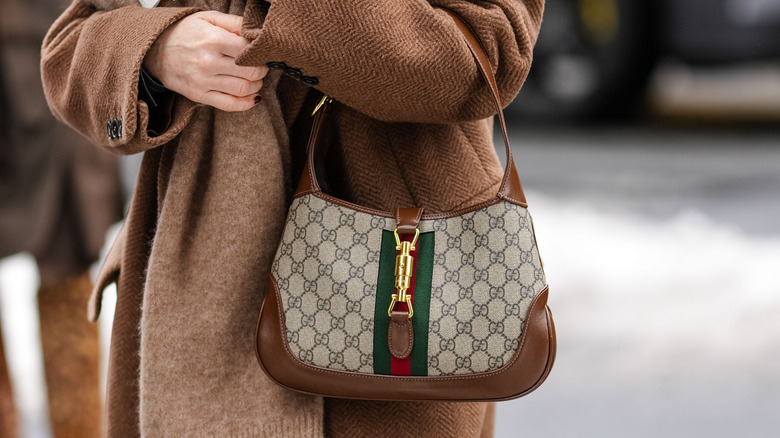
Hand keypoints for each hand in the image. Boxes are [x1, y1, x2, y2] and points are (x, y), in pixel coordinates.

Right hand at [143, 11, 267, 111]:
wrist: (154, 49)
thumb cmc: (185, 32)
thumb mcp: (208, 18)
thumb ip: (234, 23)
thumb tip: (256, 31)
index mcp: (213, 39)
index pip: (249, 51)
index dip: (260, 53)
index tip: (260, 53)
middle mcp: (208, 62)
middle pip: (251, 72)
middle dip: (261, 70)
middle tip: (259, 66)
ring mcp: (203, 81)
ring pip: (243, 89)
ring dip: (256, 86)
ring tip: (253, 78)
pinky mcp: (198, 95)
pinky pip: (229, 104)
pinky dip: (246, 103)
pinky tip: (251, 96)